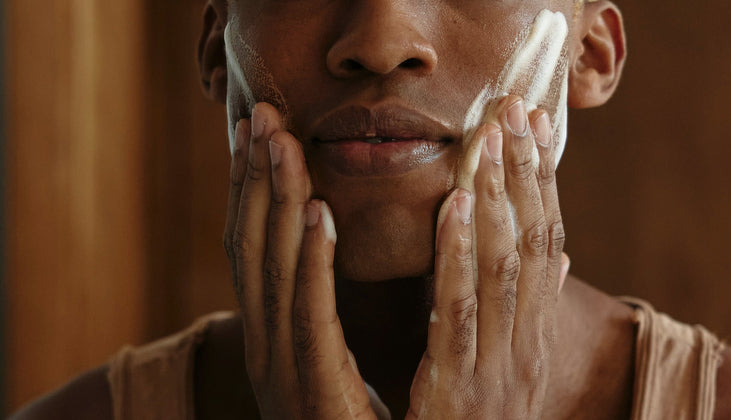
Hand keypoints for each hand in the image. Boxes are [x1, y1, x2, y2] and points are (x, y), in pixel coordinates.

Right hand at [223, 103, 387, 418]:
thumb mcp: (340, 362)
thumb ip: (331, 313)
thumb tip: (338, 255)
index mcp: (274, 336)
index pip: (257, 249)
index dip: (255, 189)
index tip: (262, 133)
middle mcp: (267, 347)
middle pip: (253, 248)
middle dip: (254, 180)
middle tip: (259, 114)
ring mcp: (282, 370)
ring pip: (273, 271)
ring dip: (275, 202)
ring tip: (281, 143)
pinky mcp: (314, 389)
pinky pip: (310, 315)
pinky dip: (310, 261)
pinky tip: (317, 214)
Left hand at [407, 96, 568, 418]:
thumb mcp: (510, 374)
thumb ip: (529, 317)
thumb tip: (558, 263)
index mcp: (535, 341)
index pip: (547, 247)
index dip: (542, 185)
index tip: (534, 129)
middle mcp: (527, 349)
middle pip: (533, 246)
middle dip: (524, 175)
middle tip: (514, 110)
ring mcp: (497, 369)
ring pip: (505, 268)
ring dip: (497, 198)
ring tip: (487, 140)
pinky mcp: (454, 389)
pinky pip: (458, 311)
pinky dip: (457, 254)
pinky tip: (452, 205)